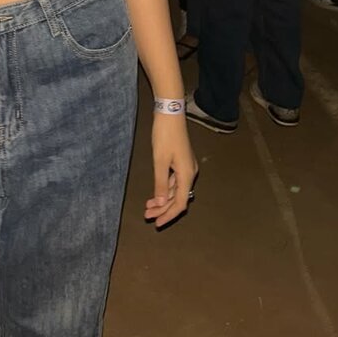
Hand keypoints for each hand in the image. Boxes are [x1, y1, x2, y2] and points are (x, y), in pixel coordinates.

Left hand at [144, 114, 197, 228]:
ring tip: (148, 207)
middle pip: (178, 198)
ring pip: (176, 190)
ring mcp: (186, 167)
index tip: (157, 223)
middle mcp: (190, 173)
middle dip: (163, 209)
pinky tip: (155, 193)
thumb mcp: (160, 161)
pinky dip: (165, 188)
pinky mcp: (181, 161)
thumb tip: (161, 204)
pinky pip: (175, 181)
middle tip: (147, 215)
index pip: (180, 203)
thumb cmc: (165, 136)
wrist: (170, 113)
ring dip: (163, 199)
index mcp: (187, 175)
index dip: (169, 215)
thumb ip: (161, 184)